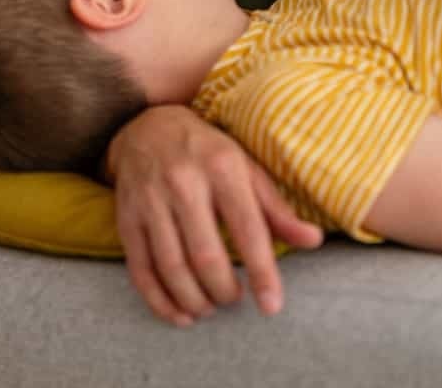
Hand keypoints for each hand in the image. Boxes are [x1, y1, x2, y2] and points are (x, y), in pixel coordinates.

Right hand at [108, 105, 323, 324]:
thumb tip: (314, 241)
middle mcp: (183, 182)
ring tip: (210, 308)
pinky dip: (160, 301)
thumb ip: (277, 210)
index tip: (272, 306)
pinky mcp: (127, 218)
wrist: (148, 128)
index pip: (247, 228)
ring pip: (172, 268)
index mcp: (222, 168)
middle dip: (224, 291)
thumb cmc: (208, 154)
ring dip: (194, 300)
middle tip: (234, 299)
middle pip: (205, 256)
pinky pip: (141, 271)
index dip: (262, 272)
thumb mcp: (247, 170)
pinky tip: (180, 314)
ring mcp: (150, 201)